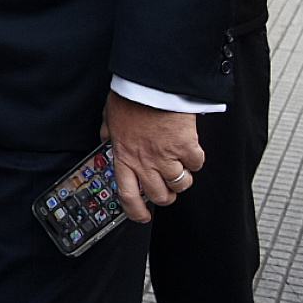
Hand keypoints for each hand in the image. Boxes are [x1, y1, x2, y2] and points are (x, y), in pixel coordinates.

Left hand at [101, 91, 203, 222]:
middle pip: (160, 196)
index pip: (127, 194)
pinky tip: (189, 149)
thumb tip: (106, 140)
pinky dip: (195, 159)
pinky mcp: (186, 147)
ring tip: (179, 166)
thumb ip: (109, 133)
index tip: (141, 216)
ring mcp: (167, 156)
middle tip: (166, 188)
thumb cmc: (131, 98)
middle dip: (165, 196)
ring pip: (180, 184)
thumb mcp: (110, 117)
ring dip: (181, 179)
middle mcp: (145, 161)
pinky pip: (196, 164)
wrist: (152, 85)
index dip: (135, 211)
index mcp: (124, 156)